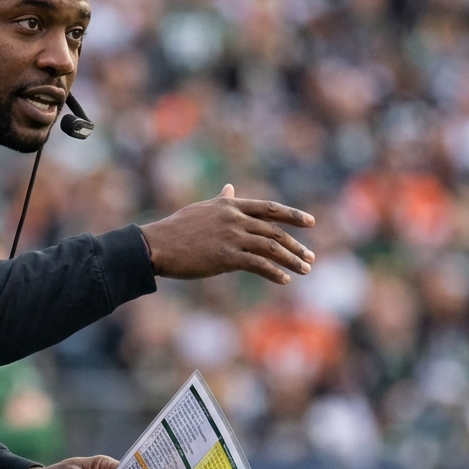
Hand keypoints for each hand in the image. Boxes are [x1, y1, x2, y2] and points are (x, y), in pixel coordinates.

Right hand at [138, 185, 313, 282]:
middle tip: (310, 257)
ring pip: (270, 247)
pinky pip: (257, 265)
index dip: (292, 215)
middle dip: (295, 245)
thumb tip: (230, 187)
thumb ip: (221, 200)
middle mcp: (234, 219)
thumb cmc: (177, 228)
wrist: (157, 245)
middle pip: (274, 230)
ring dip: (291, 260)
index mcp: (230, 206)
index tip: (310, 222)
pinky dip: (273, 272)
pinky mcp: (226, 257)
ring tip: (305, 269)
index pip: (269, 208)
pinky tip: (284, 280)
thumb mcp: (202, 208)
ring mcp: (231, 237)